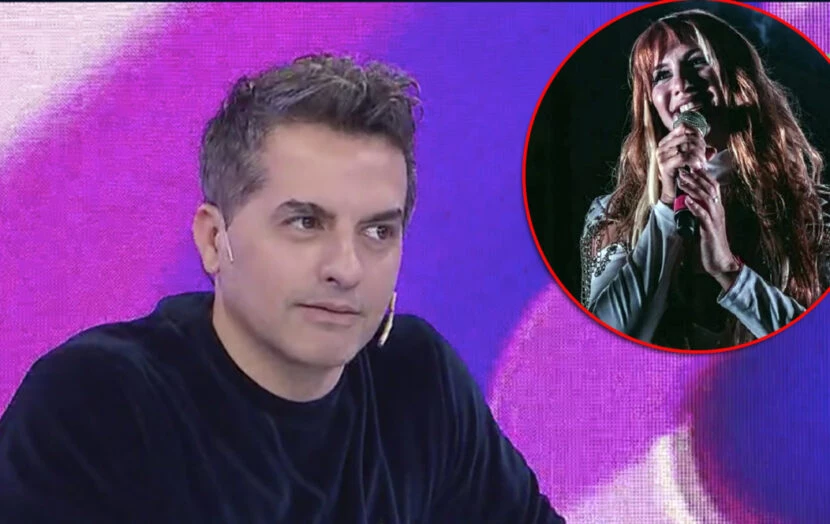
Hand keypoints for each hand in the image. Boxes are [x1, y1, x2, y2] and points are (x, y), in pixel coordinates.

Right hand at [656, 123, 707, 204]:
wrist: (674, 192)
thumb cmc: (683, 175)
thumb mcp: (693, 161)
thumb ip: (701, 154)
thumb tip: (713, 150)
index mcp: (667, 142)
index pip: (683, 127)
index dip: (696, 133)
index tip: (703, 145)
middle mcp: (662, 147)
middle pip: (687, 136)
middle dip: (700, 145)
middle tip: (705, 157)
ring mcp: (662, 156)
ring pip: (686, 145)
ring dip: (698, 154)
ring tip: (702, 163)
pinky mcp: (664, 165)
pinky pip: (683, 157)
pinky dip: (693, 160)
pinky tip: (697, 166)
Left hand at [679, 168, 741, 289]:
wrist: (720, 261)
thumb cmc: (710, 243)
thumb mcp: (704, 224)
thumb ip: (699, 212)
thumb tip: (686, 202)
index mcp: (717, 208)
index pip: (713, 187)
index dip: (703, 176)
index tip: (692, 167)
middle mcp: (718, 211)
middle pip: (709, 189)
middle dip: (696, 178)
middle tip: (684, 171)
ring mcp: (715, 219)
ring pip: (707, 198)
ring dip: (693, 189)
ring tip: (683, 181)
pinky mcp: (710, 229)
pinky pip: (703, 215)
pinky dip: (695, 206)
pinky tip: (686, 200)